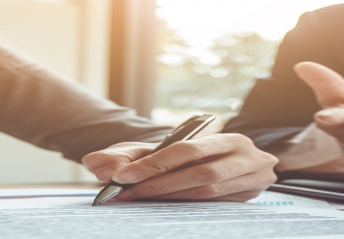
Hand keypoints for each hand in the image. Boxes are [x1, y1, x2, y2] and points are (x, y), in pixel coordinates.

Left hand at [80, 134, 277, 201]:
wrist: (247, 167)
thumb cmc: (203, 156)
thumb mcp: (170, 149)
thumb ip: (132, 154)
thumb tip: (92, 161)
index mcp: (226, 136)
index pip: (186, 149)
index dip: (154, 164)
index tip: (122, 176)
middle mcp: (243, 153)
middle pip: (198, 172)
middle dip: (159, 184)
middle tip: (126, 192)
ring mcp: (252, 176)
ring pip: (207, 192)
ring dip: (171, 197)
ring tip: (139, 199)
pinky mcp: (251, 196)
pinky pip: (216, 205)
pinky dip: (187, 206)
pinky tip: (164, 207)